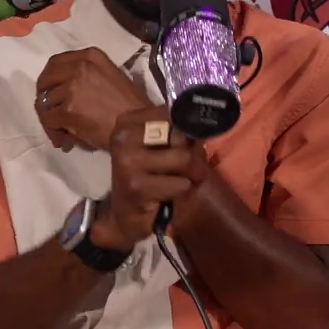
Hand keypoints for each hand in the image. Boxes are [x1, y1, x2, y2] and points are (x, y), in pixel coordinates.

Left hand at [34, 48, 151, 151]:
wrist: (139, 125)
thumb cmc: (130, 105)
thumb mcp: (110, 76)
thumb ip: (87, 75)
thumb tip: (62, 92)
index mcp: (91, 56)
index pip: (55, 63)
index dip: (48, 79)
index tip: (49, 91)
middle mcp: (80, 67)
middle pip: (45, 80)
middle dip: (43, 98)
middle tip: (50, 113)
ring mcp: (73, 88)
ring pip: (44, 103)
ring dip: (50, 119)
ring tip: (62, 132)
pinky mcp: (68, 109)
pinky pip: (48, 120)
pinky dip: (53, 131)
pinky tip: (63, 140)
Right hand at [91, 107, 210, 251]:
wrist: (125, 215)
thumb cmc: (147, 176)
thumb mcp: (158, 147)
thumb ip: (176, 132)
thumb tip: (204, 125)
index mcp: (127, 123)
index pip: (174, 114)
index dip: (188, 131)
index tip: (183, 146)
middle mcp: (123, 138)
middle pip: (181, 135)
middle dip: (194, 154)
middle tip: (188, 168)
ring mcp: (128, 162)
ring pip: (184, 159)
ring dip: (192, 175)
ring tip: (180, 182)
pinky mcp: (137, 187)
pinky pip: (181, 184)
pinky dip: (184, 192)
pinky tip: (169, 196)